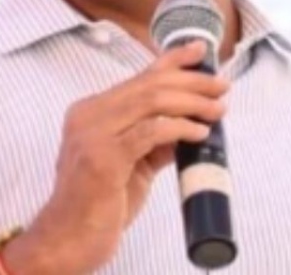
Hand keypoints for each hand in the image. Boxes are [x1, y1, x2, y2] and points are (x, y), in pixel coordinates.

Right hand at [1, 42, 228, 274]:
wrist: (68, 238)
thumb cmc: (98, 203)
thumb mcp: (130, 163)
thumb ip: (153, 141)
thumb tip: (190, 124)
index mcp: (91, 111)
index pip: (139, 77)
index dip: (173, 59)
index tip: (202, 51)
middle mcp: (88, 115)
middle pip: (149, 84)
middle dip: (192, 82)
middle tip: (222, 86)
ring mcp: (92, 134)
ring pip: (151, 101)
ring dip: (192, 103)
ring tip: (217, 110)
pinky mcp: (103, 157)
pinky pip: (150, 131)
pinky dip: (180, 128)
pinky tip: (199, 134)